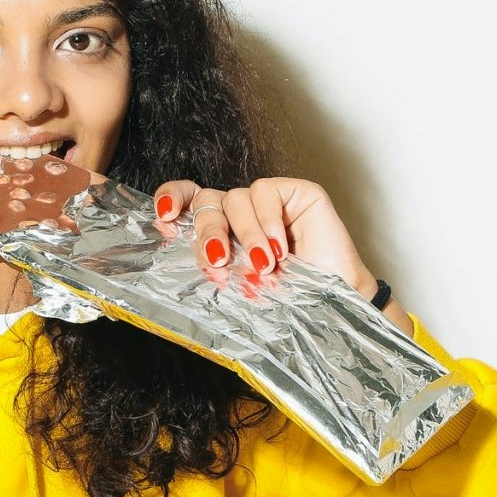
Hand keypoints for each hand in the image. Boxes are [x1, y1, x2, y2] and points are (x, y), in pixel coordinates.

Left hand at [153, 176, 400, 321]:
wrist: (332, 304)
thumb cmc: (288, 299)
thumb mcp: (238, 285)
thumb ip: (213, 266)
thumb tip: (179, 258)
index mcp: (220, 230)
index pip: (186, 200)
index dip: (171, 199)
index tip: (164, 218)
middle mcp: (238, 212)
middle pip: (206, 201)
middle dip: (209, 231)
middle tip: (220, 260)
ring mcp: (266, 201)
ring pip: (235, 198)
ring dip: (247, 235)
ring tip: (264, 264)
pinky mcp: (294, 191)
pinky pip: (265, 191)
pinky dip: (268, 220)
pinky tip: (280, 246)